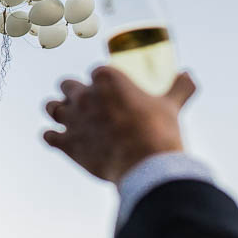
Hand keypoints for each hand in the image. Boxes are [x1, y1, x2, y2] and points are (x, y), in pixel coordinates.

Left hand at [43, 66, 197, 184]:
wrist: (146, 165)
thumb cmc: (159, 132)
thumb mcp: (171, 105)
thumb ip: (180, 87)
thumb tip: (189, 74)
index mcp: (107, 78)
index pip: (96, 72)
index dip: (101, 81)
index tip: (109, 91)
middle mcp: (84, 94)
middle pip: (67, 84)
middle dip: (74, 91)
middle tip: (87, 103)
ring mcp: (72, 118)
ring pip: (51, 106)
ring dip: (58, 110)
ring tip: (68, 117)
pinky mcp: (65, 142)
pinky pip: (47, 135)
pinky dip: (53, 137)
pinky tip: (60, 139)